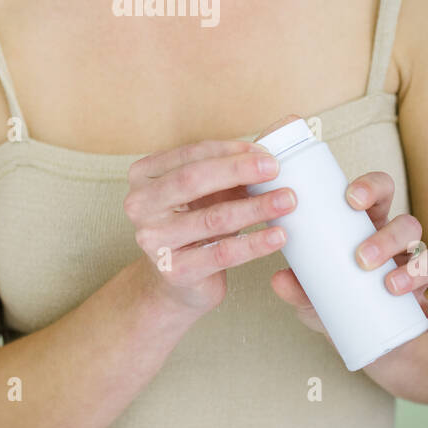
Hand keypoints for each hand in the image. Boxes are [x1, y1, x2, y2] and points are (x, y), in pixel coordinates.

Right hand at [123, 136, 298, 314]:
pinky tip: (278, 236)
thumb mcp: (204, 192)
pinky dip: (254, 244)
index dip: (229, 151)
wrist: (178, 282)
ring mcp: (154, 240)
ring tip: (286, 200)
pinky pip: (222, 254)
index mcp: (143, 176)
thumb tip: (271, 146)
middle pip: (193, 180)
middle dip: (239, 171)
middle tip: (275, 168)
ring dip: (255, 207)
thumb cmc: (195, 225)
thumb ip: (227, 168)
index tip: (264, 151)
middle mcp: (140, 206)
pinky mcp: (176, 271)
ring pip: (212, 218)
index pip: (189, 155)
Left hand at [270, 165, 427, 345]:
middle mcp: (398, 247)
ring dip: (416, 270)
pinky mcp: (427, 311)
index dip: (371, 187)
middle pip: (407, 225)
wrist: (358, 344)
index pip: (380, 192)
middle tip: (361, 258)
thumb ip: (296, 287)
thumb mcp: (310, 295)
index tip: (350, 198)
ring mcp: (415, 277)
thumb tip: (279, 278)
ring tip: (390, 287)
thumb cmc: (334, 302)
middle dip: (388, 237)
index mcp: (369, 228)